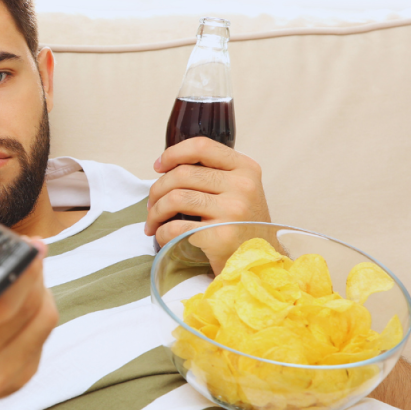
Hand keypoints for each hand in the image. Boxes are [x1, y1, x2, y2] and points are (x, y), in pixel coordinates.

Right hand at [0, 236, 57, 409]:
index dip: (22, 272)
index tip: (28, 247)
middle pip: (27, 307)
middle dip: (33, 272)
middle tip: (28, 252)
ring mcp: (1, 375)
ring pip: (44, 318)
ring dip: (40, 290)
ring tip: (22, 279)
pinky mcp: (21, 378)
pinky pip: (45, 334)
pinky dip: (39, 312)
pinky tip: (21, 305)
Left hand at [145, 137, 270, 271]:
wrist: (259, 262)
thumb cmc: (242, 226)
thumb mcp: (240, 191)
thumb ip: (214, 175)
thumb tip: (168, 167)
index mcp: (245, 168)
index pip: (202, 146)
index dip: (174, 153)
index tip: (158, 166)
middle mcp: (242, 186)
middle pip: (182, 174)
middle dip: (157, 189)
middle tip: (151, 205)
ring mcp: (233, 210)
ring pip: (176, 198)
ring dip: (155, 212)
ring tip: (153, 222)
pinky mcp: (221, 236)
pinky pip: (176, 227)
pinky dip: (162, 233)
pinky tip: (163, 237)